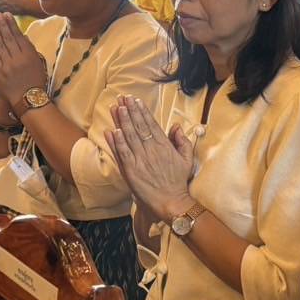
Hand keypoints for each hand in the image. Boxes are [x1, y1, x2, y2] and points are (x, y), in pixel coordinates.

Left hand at [0, 12, 47, 105]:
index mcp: (29, 55)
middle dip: (0, 24)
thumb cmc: (34, 80)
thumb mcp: (37, 62)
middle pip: (7, 38)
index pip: (18, 36)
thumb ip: (29, 49)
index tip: (6, 14)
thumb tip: (21, 35)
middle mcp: (18, 58)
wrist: (28, 98)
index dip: (11, 24)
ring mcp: (7, 65)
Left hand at [106, 94, 195, 219]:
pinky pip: (122, 153)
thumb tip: (176, 126)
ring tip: (117, 108)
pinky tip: (112, 131)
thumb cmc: (178, 181)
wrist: (171, 201)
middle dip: (130, 111)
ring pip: (129, 137)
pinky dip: (117, 142)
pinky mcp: (131, 171)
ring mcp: (140, 160)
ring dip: (122, 121)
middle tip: (123, 98)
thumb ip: (182, 141)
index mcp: (164, 146)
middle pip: (138, 126)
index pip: (151, 124)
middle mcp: (151, 150)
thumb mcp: (186, 159)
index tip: (135, 101)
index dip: (142, 112)